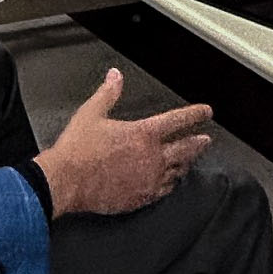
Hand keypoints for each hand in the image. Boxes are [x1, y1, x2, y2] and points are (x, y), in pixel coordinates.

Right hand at [34, 69, 212, 216]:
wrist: (66, 181)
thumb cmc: (76, 150)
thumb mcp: (90, 113)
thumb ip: (108, 94)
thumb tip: (115, 76)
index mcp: (143, 134)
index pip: (177, 120)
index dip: (195, 114)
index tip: (205, 112)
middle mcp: (152, 157)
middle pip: (186, 148)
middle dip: (198, 142)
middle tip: (206, 139)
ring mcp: (149, 179)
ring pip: (178, 171)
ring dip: (186, 163)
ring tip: (190, 161)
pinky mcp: (142, 197)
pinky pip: (165, 190)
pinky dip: (171, 183)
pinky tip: (170, 183)